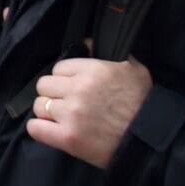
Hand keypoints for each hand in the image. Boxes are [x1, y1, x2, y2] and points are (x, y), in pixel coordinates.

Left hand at [26, 49, 151, 168]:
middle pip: (44, 85)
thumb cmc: (143, 104)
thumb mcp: (133, 69)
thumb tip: (85, 43)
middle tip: (66, 102)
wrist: (149, 142)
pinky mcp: (67, 138)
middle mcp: (78, 90)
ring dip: (48, 112)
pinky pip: (35, 128)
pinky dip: (40, 129)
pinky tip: (51, 130)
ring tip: (62, 118)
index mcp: (93, 71)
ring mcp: (70, 114)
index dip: (65, 78)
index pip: (58, 68)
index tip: (73, 87)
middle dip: (53, 93)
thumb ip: (107, 53)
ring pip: (39, 106)